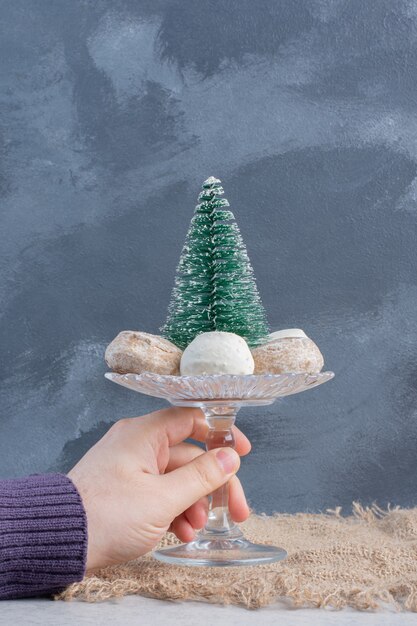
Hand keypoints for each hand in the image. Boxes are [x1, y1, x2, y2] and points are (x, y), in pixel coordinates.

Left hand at [68, 407, 250, 570]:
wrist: (58, 540)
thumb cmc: (106, 515)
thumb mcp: (162, 499)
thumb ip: (201, 476)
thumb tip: (230, 458)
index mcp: (144, 434)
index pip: (192, 419)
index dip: (220, 434)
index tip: (242, 452)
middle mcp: (138, 445)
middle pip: (189, 456)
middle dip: (213, 484)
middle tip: (237, 508)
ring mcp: (131, 467)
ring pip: (176, 478)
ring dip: (194, 503)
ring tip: (196, 527)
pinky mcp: (126, 489)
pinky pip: (160, 492)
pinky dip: (175, 510)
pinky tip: (181, 532)